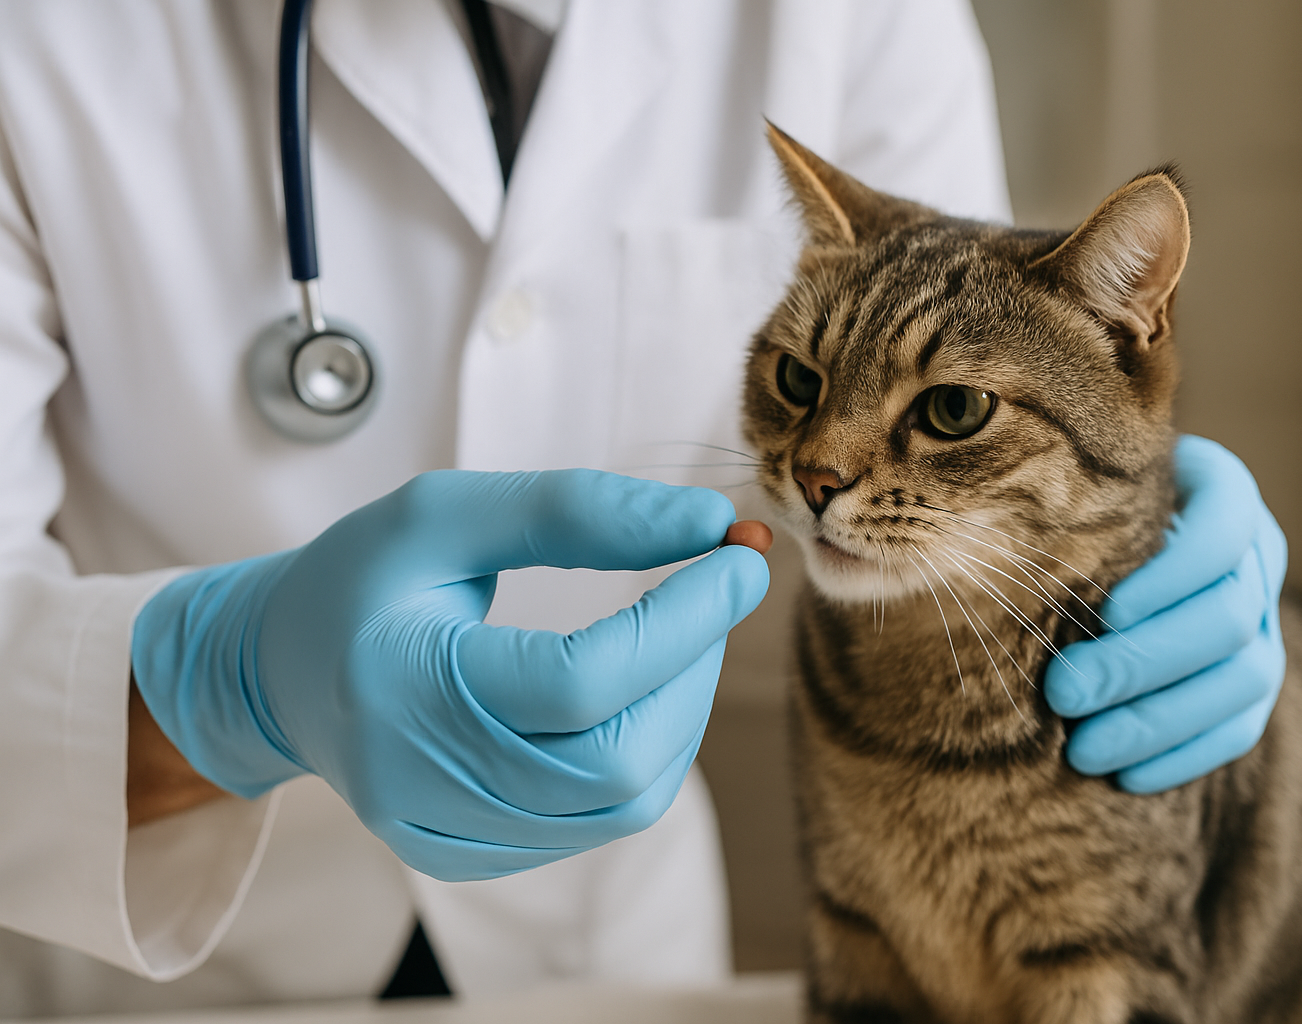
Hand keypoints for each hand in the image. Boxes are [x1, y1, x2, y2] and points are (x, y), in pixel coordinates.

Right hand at [131, 470, 768, 879]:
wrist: (277, 673)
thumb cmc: (362, 578)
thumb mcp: (447, 513)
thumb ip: (576, 510)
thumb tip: (708, 522)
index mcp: (397, 688)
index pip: (579, 683)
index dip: (681, 621)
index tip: (739, 555)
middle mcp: (417, 785)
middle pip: (615, 764)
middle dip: (694, 668)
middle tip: (715, 591)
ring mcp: (445, 835)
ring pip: (623, 802)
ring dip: (683, 708)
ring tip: (679, 631)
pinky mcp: (470, 855)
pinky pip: (597, 819)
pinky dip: (643, 747)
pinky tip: (632, 688)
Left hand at [1043, 436, 1287, 792]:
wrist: (1106, 543)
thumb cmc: (1073, 505)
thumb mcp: (1072, 487)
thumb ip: (1064, 506)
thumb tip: (1003, 554)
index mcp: (1222, 492)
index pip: (1224, 527)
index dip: (1175, 575)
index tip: (1109, 612)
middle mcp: (1257, 555)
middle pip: (1228, 616)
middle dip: (1142, 662)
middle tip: (1062, 692)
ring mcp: (1264, 621)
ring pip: (1244, 680)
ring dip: (1161, 721)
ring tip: (1082, 749)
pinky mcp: (1253, 679)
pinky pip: (1240, 729)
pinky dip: (1184, 756)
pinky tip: (1125, 779)